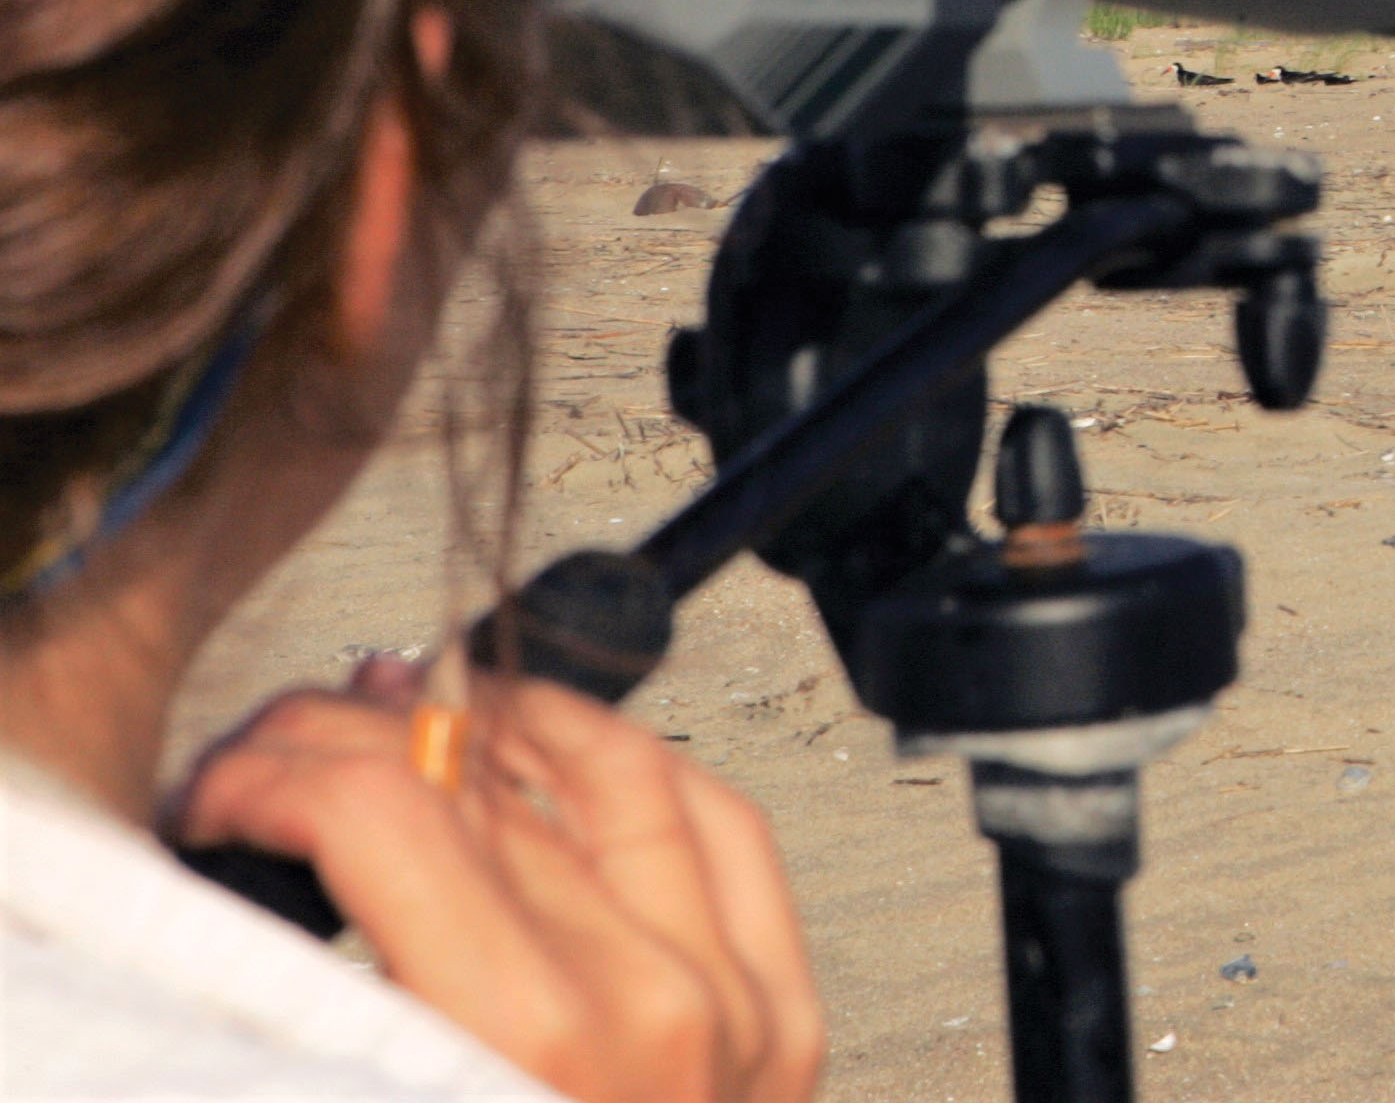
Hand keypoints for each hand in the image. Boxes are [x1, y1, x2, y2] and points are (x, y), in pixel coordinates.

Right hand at [174, 657, 824, 1102]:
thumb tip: (259, 878)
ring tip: (423, 707)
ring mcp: (737, 1007)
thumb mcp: (360, 1087)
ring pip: (616, 777)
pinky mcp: (791, 1019)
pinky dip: (643, 768)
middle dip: (364, 741)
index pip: (385, 816)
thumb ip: (320, 1011)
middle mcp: (646, 1010)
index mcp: (517, 1045)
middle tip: (291, 743)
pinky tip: (576, 750)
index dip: (281, 774)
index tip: (226, 788)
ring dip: (506, 722)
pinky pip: (725, 831)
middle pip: (487, 789)